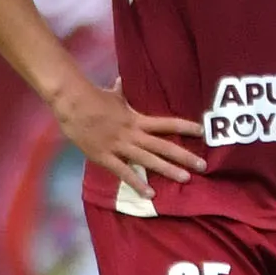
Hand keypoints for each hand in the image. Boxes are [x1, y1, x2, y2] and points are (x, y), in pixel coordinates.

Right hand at [57, 76, 206, 199]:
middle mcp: (133, 134)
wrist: (72, 104)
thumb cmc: (93, 98)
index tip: (202, 132)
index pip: (167, 124)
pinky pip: (124, 173)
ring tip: (186, 178)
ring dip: (168, 170)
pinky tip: (150, 194)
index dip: (185, 127)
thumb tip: (122, 80)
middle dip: (184, 156)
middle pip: (163, 146)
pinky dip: (137, 184)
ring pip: (148, 161)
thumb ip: (121, 91)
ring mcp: (119, 147)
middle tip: (204, 166)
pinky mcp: (105, 157)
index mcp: (137, 119)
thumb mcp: (113, 95)